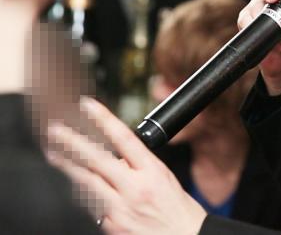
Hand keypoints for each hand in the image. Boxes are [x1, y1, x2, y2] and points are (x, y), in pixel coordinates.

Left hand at [48, 98, 206, 234]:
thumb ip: (140, 166)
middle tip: (57, 130)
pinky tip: (75, 186)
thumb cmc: (178, 210)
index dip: (103, 119)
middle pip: (97, 160)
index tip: (88, 106)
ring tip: (54, 154)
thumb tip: (116, 158)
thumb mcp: (164, 178)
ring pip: (86, 183)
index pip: (123, 138)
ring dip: (68, 167)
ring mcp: (120, 210)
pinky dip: (83, 193)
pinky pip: (91, 206)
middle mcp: (134, 189)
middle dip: (73, 142)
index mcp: (152, 172)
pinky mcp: (111, 227)